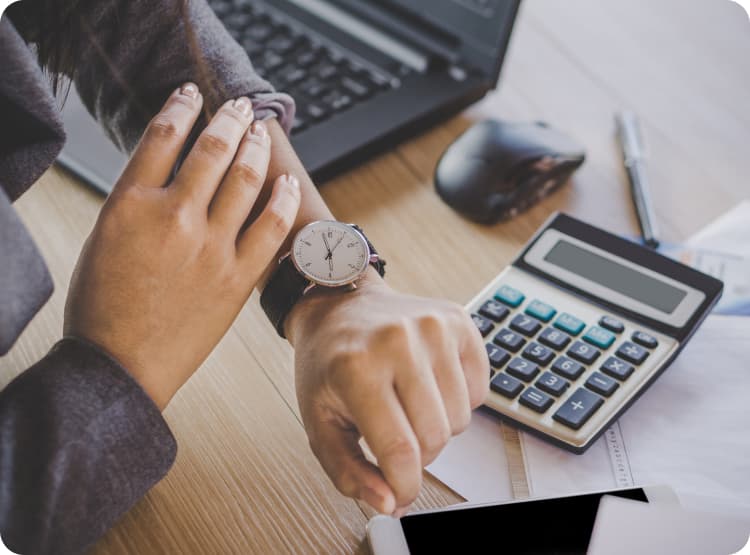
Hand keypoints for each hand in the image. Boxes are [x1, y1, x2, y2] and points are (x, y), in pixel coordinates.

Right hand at [64, 83, 300, 408]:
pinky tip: (286, 182)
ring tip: (258, 130)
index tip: (191, 95)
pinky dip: (283, 198)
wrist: (120, 366)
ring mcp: (210, 246)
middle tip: (236, 105)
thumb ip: (137, 201)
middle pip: (210, 149)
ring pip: (245, 178)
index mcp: (129, 204)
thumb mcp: (103, 239)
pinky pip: (271, 226)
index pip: (162, 136)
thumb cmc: (103, 307)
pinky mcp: (238, 276)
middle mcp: (173, 217)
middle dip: (227, 117)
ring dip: (255, 146)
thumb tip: (172, 172)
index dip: (180, 107)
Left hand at [288, 276, 488, 514]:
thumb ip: (348, 473)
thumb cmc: (328, 365)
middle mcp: (398, 341)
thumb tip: (390, 503)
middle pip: (436, 438)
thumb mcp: (319, 423)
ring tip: (408, 405)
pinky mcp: (458, 321)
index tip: (400, 495)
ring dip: (437, 427)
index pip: (400, 451)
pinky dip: (458, 401)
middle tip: (395, 435)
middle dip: (418, 455)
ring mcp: (433, 326)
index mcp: (356, 367)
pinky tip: (429, 384)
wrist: (341, 308)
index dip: (404, 487)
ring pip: (461, 420)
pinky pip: (480, 392)